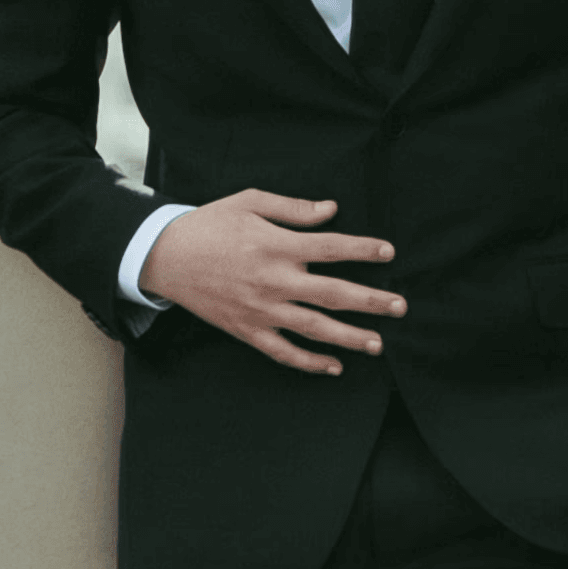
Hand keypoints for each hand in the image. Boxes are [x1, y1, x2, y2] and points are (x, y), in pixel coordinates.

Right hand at [138, 188, 405, 374]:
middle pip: (333, 293)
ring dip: (349, 337)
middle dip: (371, 301)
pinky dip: (309, 362)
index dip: (363, 250)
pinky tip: (334, 367)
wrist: (166, 256)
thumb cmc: (211, 223)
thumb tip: (331, 210)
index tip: (389, 253)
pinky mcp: (247, 330)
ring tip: (378, 344)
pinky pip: (283, 352)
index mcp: (277, 245)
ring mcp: (262, 310)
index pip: (331, 247)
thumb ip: (293, 208)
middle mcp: (274, 280)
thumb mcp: (250, 201)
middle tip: (401, 306)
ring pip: (314, 328)